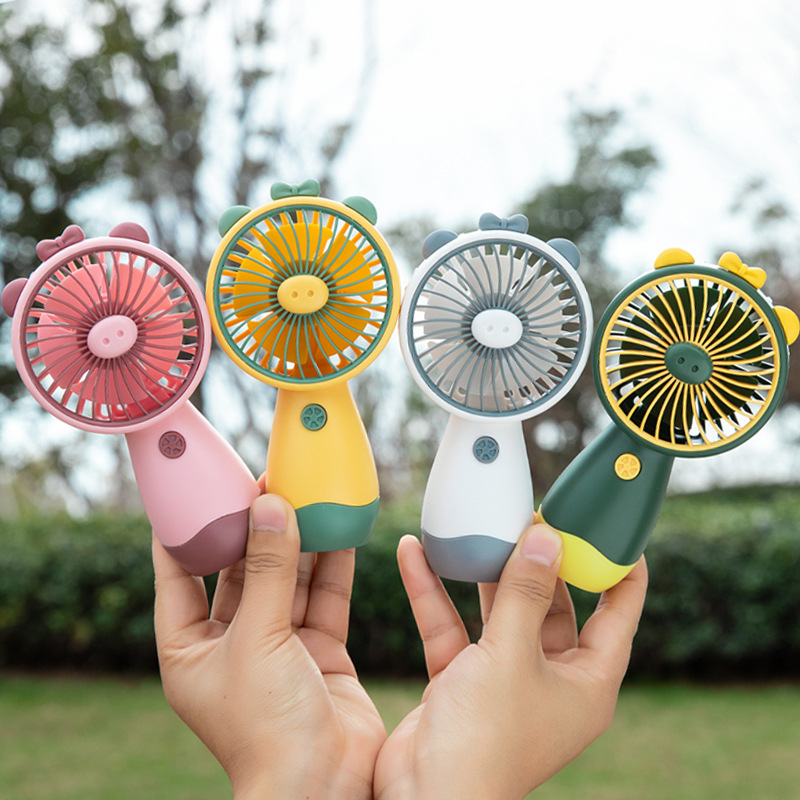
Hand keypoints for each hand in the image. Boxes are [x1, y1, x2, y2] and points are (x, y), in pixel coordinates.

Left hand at [153, 492, 385, 799]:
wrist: (325, 786)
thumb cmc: (266, 727)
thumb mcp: (258, 637)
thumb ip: (269, 569)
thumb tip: (269, 504)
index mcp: (191, 648)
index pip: (178, 575)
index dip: (187, 529)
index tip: (198, 486)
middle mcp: (232, 643)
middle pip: (240, 570)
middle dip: (254, 526)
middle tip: (267, 479)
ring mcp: (279, 645)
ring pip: (287, 578)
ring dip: (297, 539)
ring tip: (306, 492)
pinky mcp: (321, 650)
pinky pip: (325, 597)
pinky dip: (333, 565)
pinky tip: (340, 529)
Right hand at [374, 524, 647, 799]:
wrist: (423, 799)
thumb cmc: (485, 739)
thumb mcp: (511, 653)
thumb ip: (526, 592)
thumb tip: (546, 537)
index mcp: (587, 681)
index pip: (618, 614)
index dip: (619, 569)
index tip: (611, 528)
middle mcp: (551, 678)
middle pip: (554, 604)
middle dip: (540, 560)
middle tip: (530, 514)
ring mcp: (504, 679)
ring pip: (501, 612)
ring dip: (484, 573)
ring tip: (479, 526)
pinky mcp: (462, 679)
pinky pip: (452, 627)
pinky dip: (434, 594)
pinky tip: (415, 554)